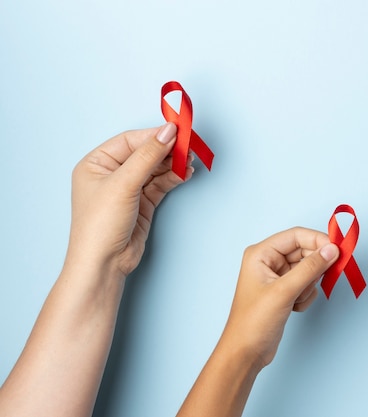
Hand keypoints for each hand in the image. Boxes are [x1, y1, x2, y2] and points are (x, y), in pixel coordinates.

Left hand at [66, 123, 191, 277]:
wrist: (104, 263)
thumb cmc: (100, 225)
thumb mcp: (124, 184)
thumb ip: (148, 156)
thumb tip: (168, 131)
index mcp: (96, 163)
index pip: (130, 141)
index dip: (154, 136)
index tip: (177, 132)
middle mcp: (111, 174)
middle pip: (145, 153)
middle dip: (167, 150)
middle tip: (189, 147)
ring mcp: (127, 189)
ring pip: (155, 169)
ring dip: (173, 165)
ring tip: (190, 161)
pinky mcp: (142, 203)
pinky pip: (160, 184)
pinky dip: (173, 178)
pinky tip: (185, 174)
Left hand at [219, 228, 338, 368]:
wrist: (246, 353)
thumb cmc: (254, 322)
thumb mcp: (284, 291)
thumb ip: (310, 268)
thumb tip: (332, 250)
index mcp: (261, 254)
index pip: (296, 236)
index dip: (318, 240)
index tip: (338, 250)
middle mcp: (268, 261)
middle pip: (304, 251)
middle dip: (315, 266)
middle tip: (329, 275)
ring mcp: (277, 277)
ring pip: (307, 269)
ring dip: (309, 284)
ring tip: (297, 299)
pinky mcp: (284, 291)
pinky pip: (306, 284)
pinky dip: (306, 295)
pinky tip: (295, 307)